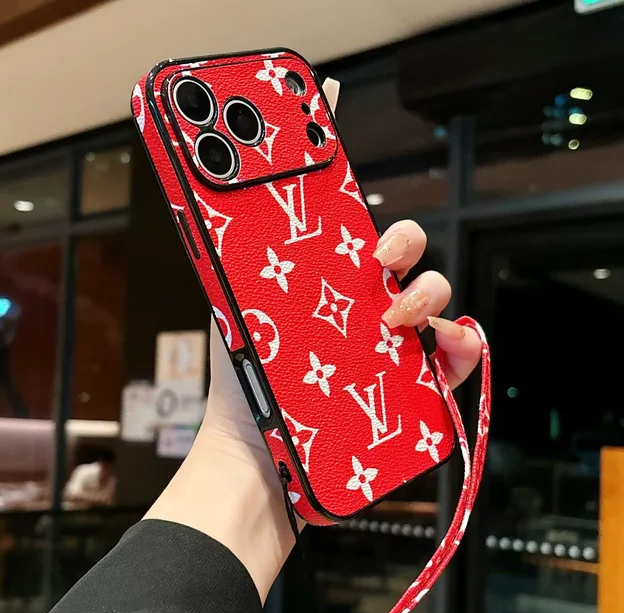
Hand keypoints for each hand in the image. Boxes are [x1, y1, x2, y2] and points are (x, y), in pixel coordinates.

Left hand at [146, 78, 482, 602]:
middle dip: (398, 239)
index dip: (334, 153)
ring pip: (432, 293)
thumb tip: (207, 195)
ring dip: (424, 293)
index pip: (335, 210)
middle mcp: (355, 303)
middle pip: (397, 248)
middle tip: (377, 256)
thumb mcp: (233, 310)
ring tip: (394, 316)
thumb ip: (233, 256)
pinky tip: (442, 346)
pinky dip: (459, 345)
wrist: (261, 459)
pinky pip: (456, 352)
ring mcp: (387, 341)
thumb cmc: (244, 385)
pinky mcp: (413, 382)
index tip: (325, 99)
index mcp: (316, 280)